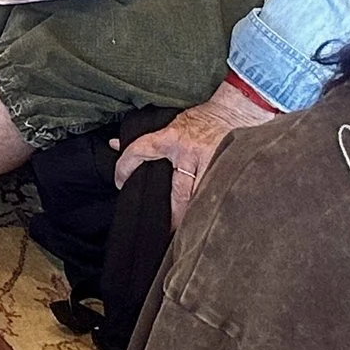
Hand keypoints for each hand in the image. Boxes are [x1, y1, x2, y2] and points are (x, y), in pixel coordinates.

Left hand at [113, 81, 271, 226]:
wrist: (235, 111)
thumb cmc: (199, 119)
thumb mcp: (168, 123)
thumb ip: (143, 137)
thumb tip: (114, 144)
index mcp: (171, 139)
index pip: (141, 151)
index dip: (125, 167)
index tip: (119, 183)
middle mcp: (189, 155)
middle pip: (178, 194)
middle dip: (172, 215)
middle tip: (164, 232)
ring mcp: (210, 166)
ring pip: (201, 200)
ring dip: (193, 218)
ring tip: (187, 238)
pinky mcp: (227, 172)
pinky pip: (218, 195)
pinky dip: (211, 209)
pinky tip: (208, 224)